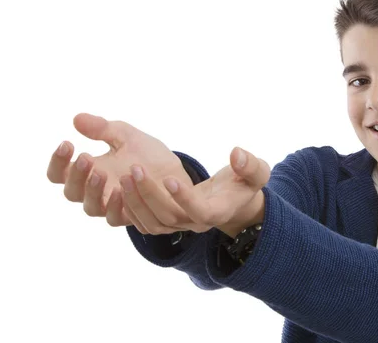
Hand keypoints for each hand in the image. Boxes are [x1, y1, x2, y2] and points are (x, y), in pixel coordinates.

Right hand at [47, 113, 192, 230]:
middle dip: (76, 175)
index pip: (60, 173)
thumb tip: (77, 119)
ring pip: (90, 208)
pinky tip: (119, 189)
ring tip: (101, 172)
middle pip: (71, 192)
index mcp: (89, 172)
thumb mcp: (127, 136)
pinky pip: (114, 218)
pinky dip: (114, 205)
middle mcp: (96, 192)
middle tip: (86, 157)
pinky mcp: (129, 216)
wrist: (177, 175)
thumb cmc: (149, 156)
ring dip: (92, 190)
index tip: (67, 143)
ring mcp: (111, 206)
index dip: (57, 161)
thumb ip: (104, 129)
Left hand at [123, 146, 269, 237]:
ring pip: (153, 224)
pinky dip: (131, 210)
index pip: (199, 211)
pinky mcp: (168, 223)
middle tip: (135, 169)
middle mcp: (197, 223)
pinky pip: (145, 224)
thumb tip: (237, 153)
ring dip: (136, 202)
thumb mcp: (256, 172)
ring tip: (126, 175)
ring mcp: (181, 225)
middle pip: (169, 217)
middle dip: (151, 195)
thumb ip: (250, 165)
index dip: (184, 198)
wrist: (232, 199)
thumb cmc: (245, 183)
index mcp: (218, 212)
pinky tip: (121, 188)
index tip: (170, 177)